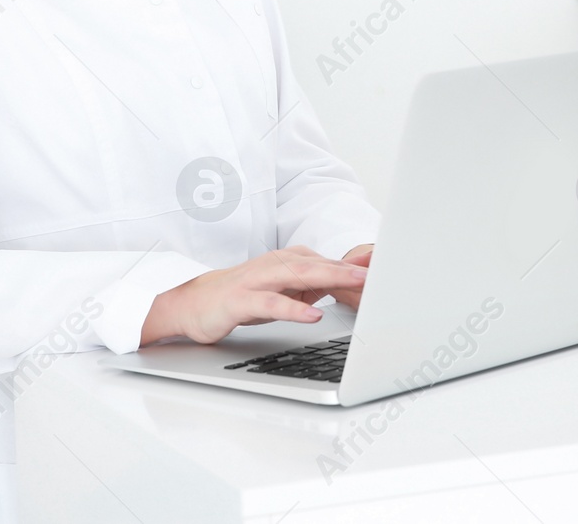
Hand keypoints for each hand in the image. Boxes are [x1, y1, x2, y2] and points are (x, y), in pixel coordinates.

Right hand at [138, 246, 368, 346]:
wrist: (193, 302)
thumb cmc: (241, 296)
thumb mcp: (283, 291)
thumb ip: (313, 286)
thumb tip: (347, 284)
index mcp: (287, 262)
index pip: (327, 263)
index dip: (356, 267)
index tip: (384, 269)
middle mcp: (274, 265)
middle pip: (318, 264)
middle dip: (350, 268)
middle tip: (378, 271)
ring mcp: (257, 280)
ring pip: (297, 276)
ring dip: (329, 278)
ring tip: (356, 283)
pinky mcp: (241, 300)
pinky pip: (271, 303)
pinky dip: (293, 308)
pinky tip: (312, 314)